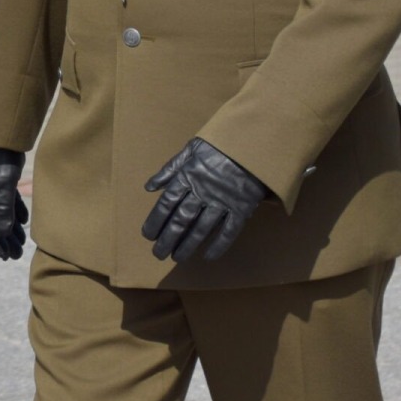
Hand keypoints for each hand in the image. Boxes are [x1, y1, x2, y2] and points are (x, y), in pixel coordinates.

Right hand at [0, 143, 29, 258]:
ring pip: (3, 214)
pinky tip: (24, 222)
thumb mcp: (2, 185)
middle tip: (16, 256)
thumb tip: (3, 231)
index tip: (5, 257)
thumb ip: (3, 209)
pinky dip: (16, 214)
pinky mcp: (4, 181)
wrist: (3, 137)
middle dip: (5, 240)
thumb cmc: (1, 160)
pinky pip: (9, 203)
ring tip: (21, 244)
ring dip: (11, 230)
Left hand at [140, 137, 267, 262]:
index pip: (166, 204)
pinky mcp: (241, 209)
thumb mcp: (191, 149)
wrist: (253, 143)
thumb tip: (149, 187)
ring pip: (201, 230)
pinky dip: (218, 246)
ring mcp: (222, 202)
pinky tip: (208, 256)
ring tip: (177, 257)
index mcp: (187, 177)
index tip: (148, 235)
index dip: (155, 221)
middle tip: (158, 254)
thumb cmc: (220, 145)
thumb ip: (170, 169)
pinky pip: (228, 232)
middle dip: (167, 239)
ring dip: (187, 246)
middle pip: (180, 221)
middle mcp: (202, 193)